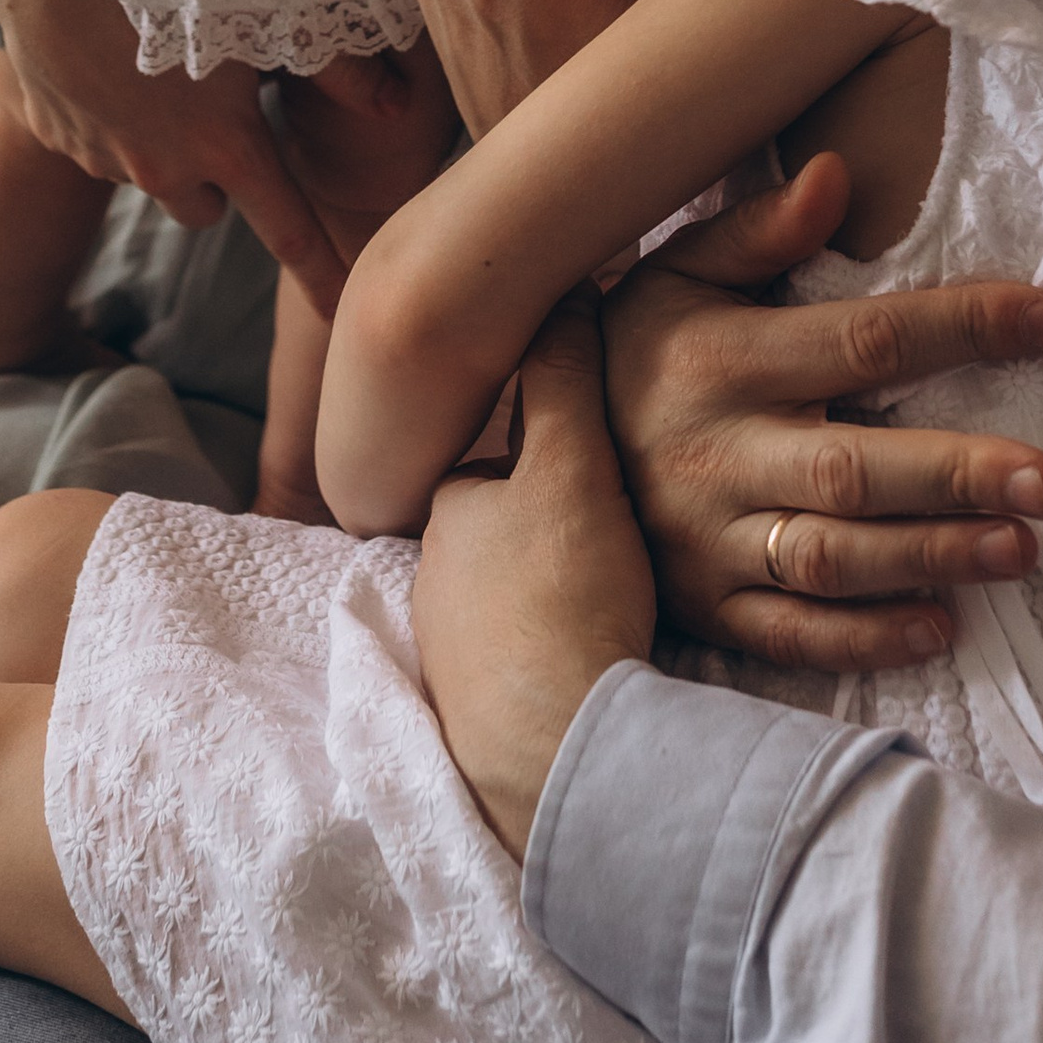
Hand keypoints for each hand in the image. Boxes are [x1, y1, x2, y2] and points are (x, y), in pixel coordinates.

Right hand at [0, 0, 395, 318]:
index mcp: (223, 146)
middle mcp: (162, 168)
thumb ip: (336, 67)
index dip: (321, 276)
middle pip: (206, 209)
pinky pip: (93, 144)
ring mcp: (101, 158)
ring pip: (147, 172)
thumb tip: (399, 106)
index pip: (288, 234)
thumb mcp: (262, 13)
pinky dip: (106, 117)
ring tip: (156, 72)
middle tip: (216, 117)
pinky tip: (103, 59)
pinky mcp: (56, 138)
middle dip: (216, 180)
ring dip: (158, 144)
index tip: (343, 316)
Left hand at [412, 297, 655, 860]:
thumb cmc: (562, 596)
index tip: (588, 461)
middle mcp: (431, 582)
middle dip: (540, 530)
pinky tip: (590, 656)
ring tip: (608, 599)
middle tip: (610, 537)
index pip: (489, 462)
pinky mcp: (478, 715)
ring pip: (503, 600)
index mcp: (448, 514)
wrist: (555, 750)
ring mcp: (449, 654)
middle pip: (495, 535)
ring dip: (545, 594)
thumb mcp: (571, 467)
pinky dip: (547, 649)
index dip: (541, 454)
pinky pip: (516, 659)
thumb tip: (559, 292)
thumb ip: (563, 380)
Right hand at [606, 158, 1042, 674]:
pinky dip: (864, 639)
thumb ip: (758, 231)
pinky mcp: (704, 607)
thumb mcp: (677, 274)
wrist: (532, 454)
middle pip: (852, 468)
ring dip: (929, 557)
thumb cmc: (637, 351)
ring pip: (831, 558)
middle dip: (956, 474)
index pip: (860, 339)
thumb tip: (835, 176)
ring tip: (1022, 550)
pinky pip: (790, 634)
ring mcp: (708, 542)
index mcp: (720, 359)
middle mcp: (716, 455)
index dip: (960, 328)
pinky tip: (940, 627)